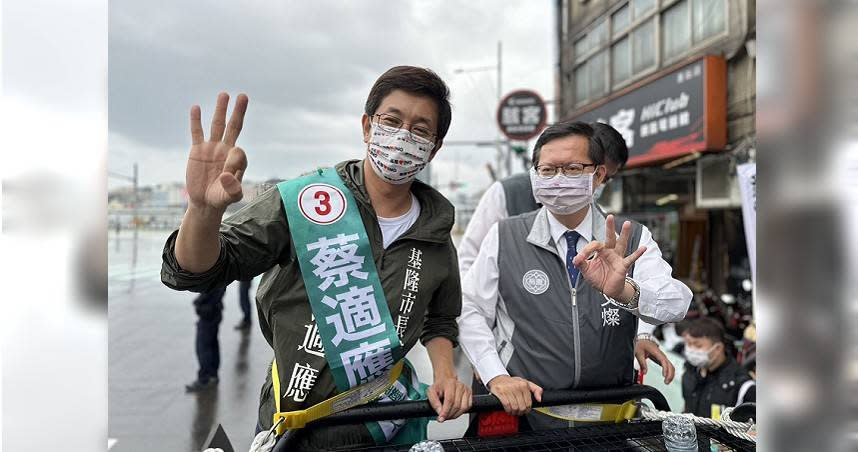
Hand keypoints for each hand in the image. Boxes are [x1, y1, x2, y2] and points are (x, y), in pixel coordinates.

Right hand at [187, 92, 248, 212]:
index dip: (234, 162)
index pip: (239, 152)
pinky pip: (197, 133)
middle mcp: (226, 150)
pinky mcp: (198, 150)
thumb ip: (233, 188)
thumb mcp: (231, 197)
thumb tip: (226, 175)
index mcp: (238, 160)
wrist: (205, 202)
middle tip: (243, 96)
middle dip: (238, 112)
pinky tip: (196, 107)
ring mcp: (212, 148)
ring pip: (217, 125)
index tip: (226, 175)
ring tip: (224, 94)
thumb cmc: (221, 199)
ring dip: (220, 110)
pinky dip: (196, 120)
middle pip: (234, 127)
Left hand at [427, 376, 471, 422]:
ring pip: (463, 408)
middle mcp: (459, 386)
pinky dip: (461, 412)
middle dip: (449, 415)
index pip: (449, 400)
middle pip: (456, 405)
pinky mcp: (469, 393)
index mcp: (450, 384)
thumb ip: (434, 402)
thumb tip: (439, 412)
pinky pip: (468, 407)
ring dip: (455, 415)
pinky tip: (455, 411)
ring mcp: (466, 389)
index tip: (441, 418)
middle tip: (443, 417)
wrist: (446, 379)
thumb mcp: (431, 392)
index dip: (445, 411)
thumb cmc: (439, 386)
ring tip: (448, 415)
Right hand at [487, 375, 542, 415]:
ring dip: (514, 412)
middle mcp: (516, 386)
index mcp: (524, 385)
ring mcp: (508, 389)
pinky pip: (506, 405)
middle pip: (521, 407)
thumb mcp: (526, 383)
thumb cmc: (513, 382)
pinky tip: (508, 409)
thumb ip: (536, 390)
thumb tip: (539, 399)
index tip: (525, 411)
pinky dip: (508, 410)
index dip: (527, 410)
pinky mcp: (500, 392)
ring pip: (514, 407)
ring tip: (513, 411)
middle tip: (519, 412)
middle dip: (520, 412)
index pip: (528, 403)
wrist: (498, 378)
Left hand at [572, 215, 646, 299]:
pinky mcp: (623, 266)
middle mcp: (610, 252)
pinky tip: (643, 248)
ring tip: (627, 224)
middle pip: (610, 237)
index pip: (594, 245)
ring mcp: (618, 258)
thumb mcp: (586, 270)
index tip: (580, 258)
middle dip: (609, 227)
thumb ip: (579, 263)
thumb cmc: (598, 278)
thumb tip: (575, 258)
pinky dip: (637, 253)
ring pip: (621, 243)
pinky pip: (631, 259)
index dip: (586, 250)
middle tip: (610, 216)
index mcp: (601, 251)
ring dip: (624, 234)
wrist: (608, 290)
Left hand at [634, 338, 674, 383]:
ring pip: (671, 366)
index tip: (664, 376)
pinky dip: (669, 372)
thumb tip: (644, 372)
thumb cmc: (641, 344)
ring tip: (667, 382)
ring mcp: (663, 357)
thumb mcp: (638, 353)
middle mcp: (661, 355)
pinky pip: (668, 366)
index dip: (665, 369)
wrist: (643, 340)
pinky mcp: (662, 360)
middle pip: (670, 365)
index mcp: (656, 352)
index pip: (664, 361)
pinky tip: (667, 378)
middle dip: (670, 374)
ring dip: (671, 374)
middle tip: (666, 382)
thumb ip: (642, 363)